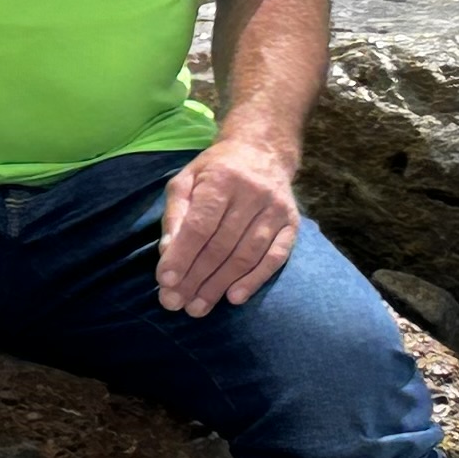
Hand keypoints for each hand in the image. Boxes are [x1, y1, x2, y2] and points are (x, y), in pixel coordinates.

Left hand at [157, 128, 301, 315]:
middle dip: (196, 278)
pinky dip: (255, 280)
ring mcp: (276, 209)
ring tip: (198, 307)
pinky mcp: (292, 223)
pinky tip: (234, 297)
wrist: (263, 150)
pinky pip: (275, 257)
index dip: (182, 256)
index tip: (166, 281)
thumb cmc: (215, 170)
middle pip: (221, 246)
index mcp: (222, 179)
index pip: (200, 225)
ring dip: (220, 285)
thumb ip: (175, 214)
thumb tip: (166, 251)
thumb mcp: (186, 180)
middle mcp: (252, 193)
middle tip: (176, 303)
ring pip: (246, 255)